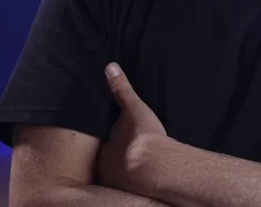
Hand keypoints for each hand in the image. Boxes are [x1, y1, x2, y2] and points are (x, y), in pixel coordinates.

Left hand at [96, 63, 168, 193]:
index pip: (107, 143)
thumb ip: (121, 89)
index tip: (124, 135)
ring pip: (122, 173)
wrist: (156, 165)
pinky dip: (141, 179)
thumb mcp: (133, 108)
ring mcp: (120, 182)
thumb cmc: (143, 136)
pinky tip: (151, 175)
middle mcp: (108, 168)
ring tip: (143, 162)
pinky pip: (136, 184)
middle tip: (133, 149)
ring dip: (130, 167)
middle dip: (120, 155)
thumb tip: (110, 67)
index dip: (115, 139)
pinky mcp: (135, 192)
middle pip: (112, 159)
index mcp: (104, 151)